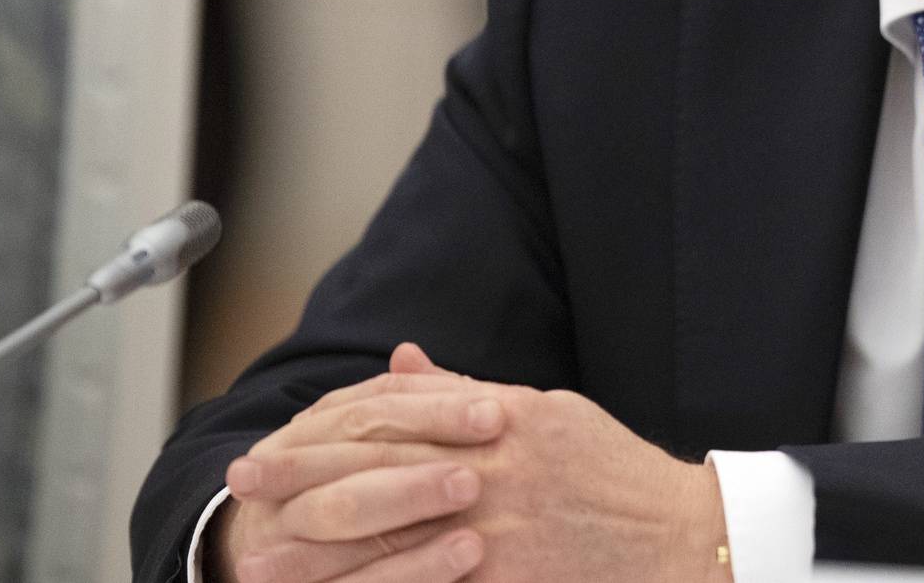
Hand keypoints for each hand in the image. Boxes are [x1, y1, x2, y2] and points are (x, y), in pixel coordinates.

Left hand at [214, 343, 731, 582]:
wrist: (681, 535)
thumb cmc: (615, 473)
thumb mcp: (549, 414)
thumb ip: (468, 392)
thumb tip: (400, 362)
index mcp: (502, 420)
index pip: (398, 419)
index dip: (327, 429)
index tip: (271, 441)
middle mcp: (494, 467)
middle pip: (378, 470)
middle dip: (303, 478)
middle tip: (242, 484)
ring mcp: (497, 528)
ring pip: (389, 533)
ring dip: (318, 547)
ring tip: (261, 555)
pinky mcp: (505, 576)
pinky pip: (426, 582)